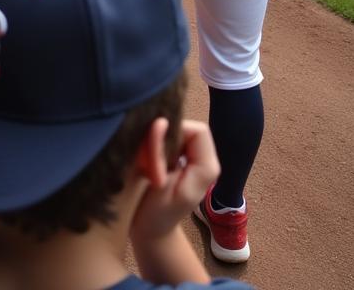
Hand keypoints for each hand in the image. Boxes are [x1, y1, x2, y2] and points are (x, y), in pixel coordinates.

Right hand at [130, 119, 219, 246]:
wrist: (150, 232)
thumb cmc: (154, 213)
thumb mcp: (158, 184)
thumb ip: (159, 152)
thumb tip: (160, 121)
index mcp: (207, 167)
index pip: (198, 130)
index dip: (175, 132)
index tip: (155, 147)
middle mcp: (204, 160)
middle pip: (186, 128)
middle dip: (164, 136)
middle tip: (148, 155)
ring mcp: (192, 161)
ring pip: (176, 132)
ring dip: (158, 140)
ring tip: (146, 158)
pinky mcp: (180, 160)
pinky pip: (169, 140)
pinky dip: (156, 144)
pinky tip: (147, 159)